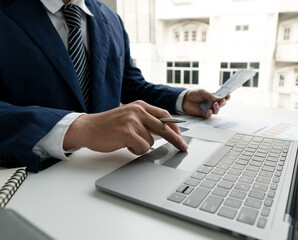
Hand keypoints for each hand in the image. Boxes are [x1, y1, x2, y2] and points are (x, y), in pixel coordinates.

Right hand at [63, 100, 187, 154]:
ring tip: (128, 141)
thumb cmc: (109, 125)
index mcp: (140, 105)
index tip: (180, 135)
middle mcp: (138, 110)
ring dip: (142, 146)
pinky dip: (136, 150)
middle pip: (164, 127)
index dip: (175, 126)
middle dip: (175, 139)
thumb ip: (145, 121)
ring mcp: (132, 120)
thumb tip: (165, 131)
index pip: (164, 115)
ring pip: (151, 141)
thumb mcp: (129, 117)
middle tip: (183, 147)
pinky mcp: (127, 132)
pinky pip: (142, 147)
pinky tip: (125, 145)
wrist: (88, 128)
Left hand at [182, 89, 229, 118]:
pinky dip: (210, 113)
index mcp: (212, 97)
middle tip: (222, 101)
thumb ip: (210, 95)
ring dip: (217, 108)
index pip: (221, 97)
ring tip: (215, 105)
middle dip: (222, 103)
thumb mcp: (202, 92)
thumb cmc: (193, 94)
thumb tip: (218, 98)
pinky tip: (209, 110)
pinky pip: (208, 115)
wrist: (184, 99)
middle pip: (220, 105)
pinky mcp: (203, 114)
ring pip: (216, 111)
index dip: (226, 97)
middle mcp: (211, 103)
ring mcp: (208, 109)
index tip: (228, 96)